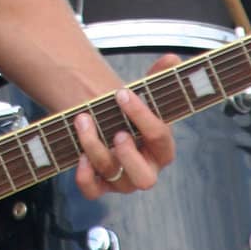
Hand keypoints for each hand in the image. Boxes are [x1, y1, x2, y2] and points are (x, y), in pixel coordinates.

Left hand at [74, 69, 175, 200]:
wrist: (107, 125)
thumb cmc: (128, 113)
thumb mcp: (143, 95)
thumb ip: (157, 77)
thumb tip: (172, 58)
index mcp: (161, 149)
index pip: (160, 138)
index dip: (142, 116)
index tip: (122, 93)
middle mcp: (145, 169)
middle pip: (145, 179)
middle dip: (128, 156)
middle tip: (116, 133)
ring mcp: (122, 181)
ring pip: (113, 175)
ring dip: (95, 147)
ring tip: (82, 120)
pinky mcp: (100, 185)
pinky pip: (93, 191)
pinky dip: (84, 177)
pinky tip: (79, 156)